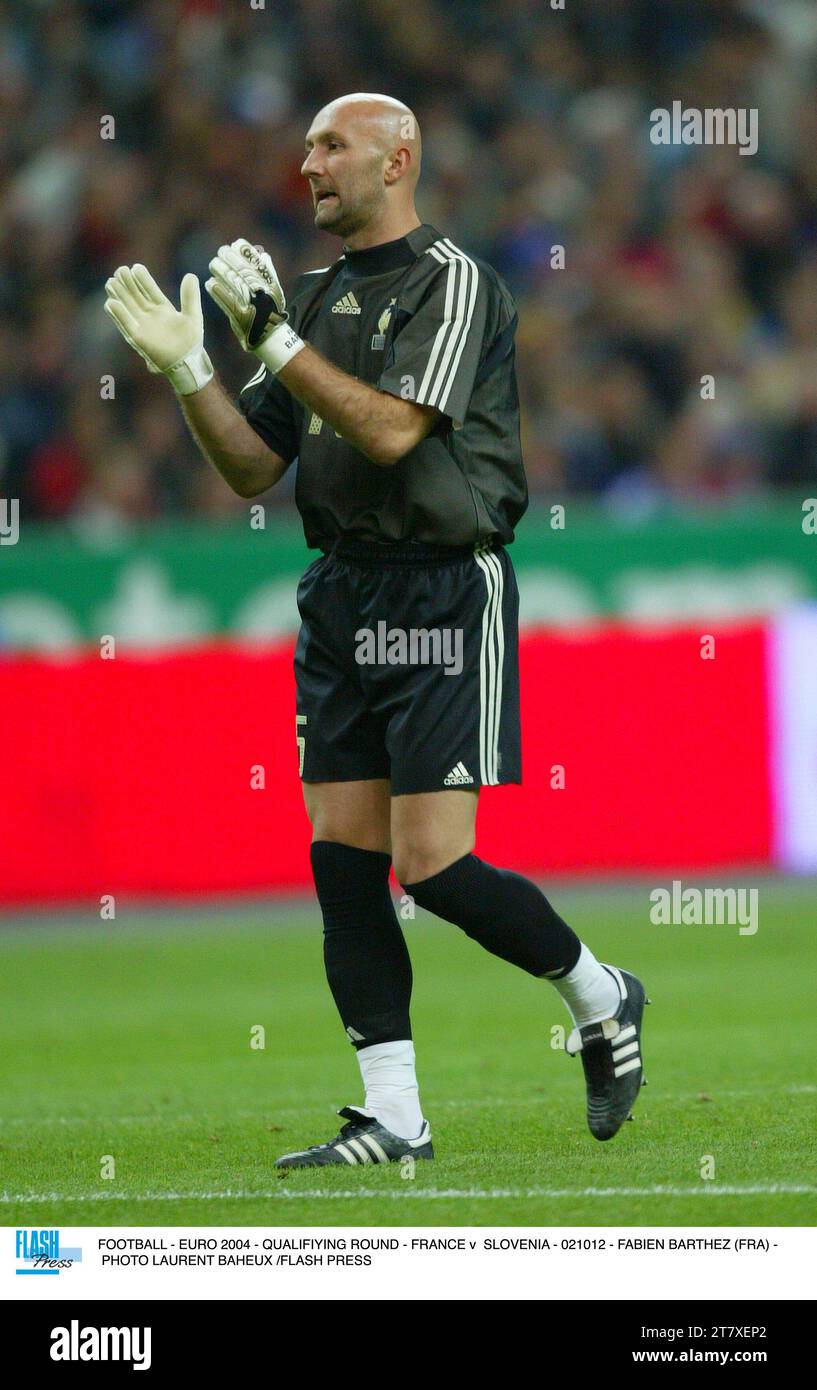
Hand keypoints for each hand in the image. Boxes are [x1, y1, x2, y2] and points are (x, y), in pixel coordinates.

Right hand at [104, 265, 212, 395]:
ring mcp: (144, 326)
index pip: (150, 290)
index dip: (143, 279)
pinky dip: (118, 314)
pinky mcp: (138, 338)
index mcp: (164, 310)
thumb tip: (191, 275)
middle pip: (136, 296)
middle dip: (128, 284)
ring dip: (120, 295)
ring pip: (128, 307)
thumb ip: (190, 297)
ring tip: (111, 282)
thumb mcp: (193, 316)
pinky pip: (126, 324)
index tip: (136, 267)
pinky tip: (110, 303)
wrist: (187, 363)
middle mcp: (151, 316)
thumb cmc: (191, 342)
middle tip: (120, 270)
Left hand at [206, 238, 303, 374]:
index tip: (235, 244)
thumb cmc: (271, 311)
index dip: (245, 253)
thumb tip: (262, 252)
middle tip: (221, 252)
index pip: (256, 264)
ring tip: (213, 264)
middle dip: (231, 259)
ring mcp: (250, 305)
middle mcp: (261, 294)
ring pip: (234, 283)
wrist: (270, 337)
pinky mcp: (240, 317)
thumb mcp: (275, 291)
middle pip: (243, 271)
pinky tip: (210, 283)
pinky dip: (217, 292)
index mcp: (269, 286)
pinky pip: (226, 301)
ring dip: (222, 272)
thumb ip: (268, 272)